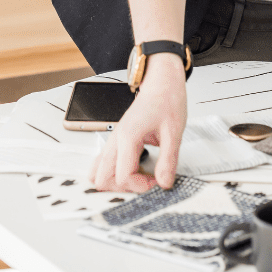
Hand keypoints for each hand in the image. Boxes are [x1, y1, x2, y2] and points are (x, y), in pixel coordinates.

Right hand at [89, 55, 186, 192]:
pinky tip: (133, 170)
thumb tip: (164, 183)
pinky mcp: (116, 141)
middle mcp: (115, 140)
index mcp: (128, 137)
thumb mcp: (174, 132)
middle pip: (102, 178)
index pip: (122, 176)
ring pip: (98, 172)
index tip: (157, 181)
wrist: (162, 84)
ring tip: (139, 177)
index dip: (141, 186)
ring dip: (116, 181)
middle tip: (145, 182)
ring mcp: (113, 140)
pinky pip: (104, 163)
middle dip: (124, 188)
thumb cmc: (167, 101)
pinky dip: (114, 172)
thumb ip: (168, 160)